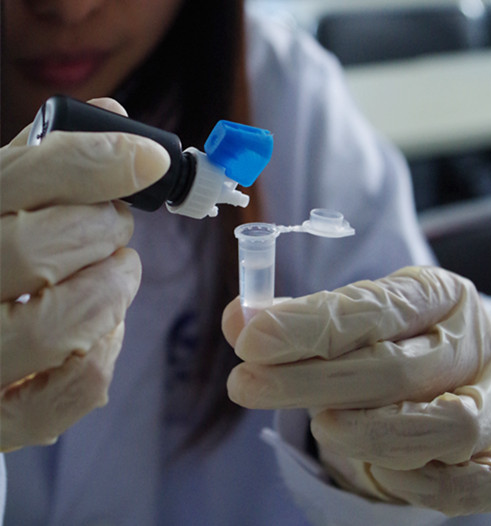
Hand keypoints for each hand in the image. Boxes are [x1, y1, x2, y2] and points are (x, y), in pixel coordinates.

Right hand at [0, 98, 169, 451]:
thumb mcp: (0, 205)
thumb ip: (45, 164)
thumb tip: (113, 117)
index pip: (20, 179)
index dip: (96, 160)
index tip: (150, 158)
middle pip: (46, 246)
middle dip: (104, 230)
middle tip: (111, 227)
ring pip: (70, 317)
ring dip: (113, 287)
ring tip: (109, 274)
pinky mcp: (1, 420)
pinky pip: (81, 385)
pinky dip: (106, 349)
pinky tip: (98, 332)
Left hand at [222, 266, 490, 515]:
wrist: (462, 366)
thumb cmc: (399, 337)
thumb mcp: (357, 313)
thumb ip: (298, 318)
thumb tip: (238, 321)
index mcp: (438, 295)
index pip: (373, 308)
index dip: (308, 325)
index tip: (251, 339)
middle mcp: (474, 345)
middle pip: (395, 369)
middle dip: (310, 382)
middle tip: (246, 384)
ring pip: (437, 427)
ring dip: (364, 431)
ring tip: (319, 424)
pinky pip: (461, 482)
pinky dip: (410, 480)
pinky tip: (370, 464)